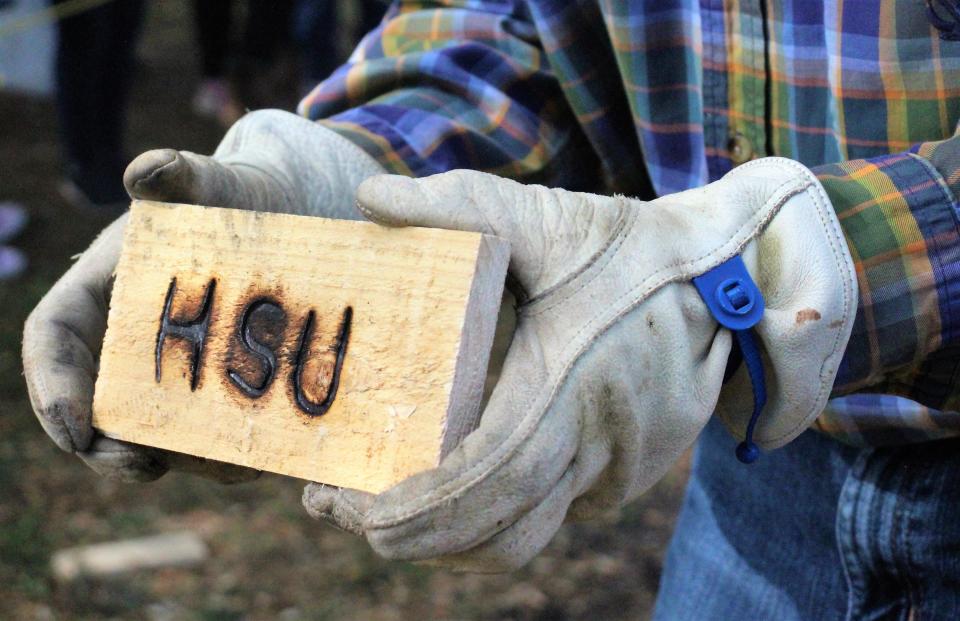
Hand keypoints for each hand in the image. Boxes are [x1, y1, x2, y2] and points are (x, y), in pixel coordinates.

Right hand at [22, 110, 383, 481]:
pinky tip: (259, 456)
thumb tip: (148, 169)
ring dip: (174, 459)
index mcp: (100, 290)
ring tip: (217, 464)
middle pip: (93, 406)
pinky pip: (206, 438)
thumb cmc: (240, 199)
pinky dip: (225, 456)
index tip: (75, 432)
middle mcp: (124, 339)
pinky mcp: (211, 393)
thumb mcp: (216, 186)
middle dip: (107, 448)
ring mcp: (167, 372)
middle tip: (141, 467)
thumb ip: (185, 177)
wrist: (290, 219)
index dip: (52, 389)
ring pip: (151, 433)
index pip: (52, 341)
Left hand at [302, 158, 857, 571]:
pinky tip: (457, 491)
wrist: (738, 275)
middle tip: (345, 514)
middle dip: (413, 538)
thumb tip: (371, 199)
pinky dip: (497, 520)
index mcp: (570, 391)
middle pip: (494, 533)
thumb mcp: (552, 219)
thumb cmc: (634, 250)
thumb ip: (463, 205)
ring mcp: (620, 469)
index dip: (414, 511)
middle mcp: (598, 448)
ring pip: (524, 536)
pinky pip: (553, 516)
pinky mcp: (628, 473)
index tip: (349, 510)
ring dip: (452, 539)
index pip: (482, 485)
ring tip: (390, 513)